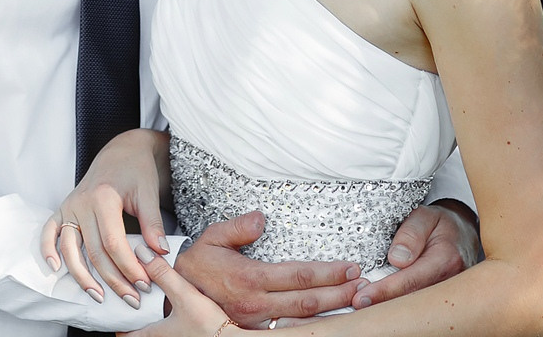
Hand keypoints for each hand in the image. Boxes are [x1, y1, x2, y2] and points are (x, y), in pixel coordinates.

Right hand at [41, 129, 170, 307]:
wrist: (121, 150)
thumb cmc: (136, 170)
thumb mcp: (148, 192)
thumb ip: (153, 223)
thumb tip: (159, 252)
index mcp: (103, 197)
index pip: (114, 243)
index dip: (129, 267)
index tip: (144, 284)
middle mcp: (82, 202)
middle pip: (94, 252)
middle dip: (113, 279)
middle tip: (131, 298)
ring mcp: (70, 205)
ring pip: (71, 249)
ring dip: (83, 277)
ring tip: (99, 296)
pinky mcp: (64, 208)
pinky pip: (50, 231)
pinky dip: (48, 250)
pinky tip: (55, 269)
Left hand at [124, 241, 232, 335]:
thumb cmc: (209, 327)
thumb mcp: (183, 294)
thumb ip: (162, 274)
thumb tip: (142, 254)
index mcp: (155, 334)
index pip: (126, 334)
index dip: (118, 322)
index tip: (113, 309)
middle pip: (140, 333)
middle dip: (134, 317)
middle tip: (129, 300)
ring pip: (155, 330)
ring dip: (150, 317)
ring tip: (150, 300)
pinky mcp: (189, 336)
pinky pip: (170, 328)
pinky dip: (165, 318)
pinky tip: (173, 305)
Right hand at [176, 212, 360, 327]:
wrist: (178, 295)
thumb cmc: (199, 264)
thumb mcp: (212, 236)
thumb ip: (238, 227)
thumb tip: (260, 218)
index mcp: (250, 278)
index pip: (298, 276)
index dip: (328, 273)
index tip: (351, 267)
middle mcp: (257, 304)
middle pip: (308, 303)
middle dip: (339, 294)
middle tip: (364, 286)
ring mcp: (257, 322)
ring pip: (302, 321)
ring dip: (332, 312)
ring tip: (355, 301)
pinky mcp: (255, 331)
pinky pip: (288, 331)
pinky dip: (311, 325)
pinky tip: (328, 320)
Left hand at [351, 201, 480, 308]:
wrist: (465, 234)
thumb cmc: (443, 224)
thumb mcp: (426, 216)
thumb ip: (412, 233)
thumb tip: (397, 258)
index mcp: (445, 259)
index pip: (410, 280)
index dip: (385, 291)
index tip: (362, 297)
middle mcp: (450, 282)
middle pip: (412, 299)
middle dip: (384, 304)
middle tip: (357, 304)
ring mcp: (449, 294)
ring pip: (417, 306)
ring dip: (391, 307)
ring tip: (365, 306)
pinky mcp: (444, 300)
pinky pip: (421, 305)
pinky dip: (401, 306)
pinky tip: (382, 304)